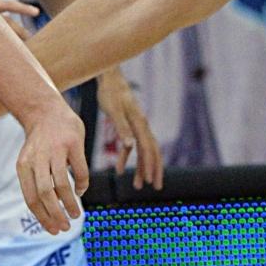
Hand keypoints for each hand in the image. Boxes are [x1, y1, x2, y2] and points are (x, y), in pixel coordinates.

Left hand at [15, 98, 90, 235]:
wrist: (45, 110)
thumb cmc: (40, 143)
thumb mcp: (31, 162)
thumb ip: (38, 183)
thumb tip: (53, 208)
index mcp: (24, 166)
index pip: (31, 198)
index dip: (42, 217)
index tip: (53, 230)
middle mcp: (38, 159)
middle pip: (45, 194)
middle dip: (55, 215)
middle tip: (65, 228)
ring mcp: (55, 150)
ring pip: (62, 184)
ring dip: (70, 203)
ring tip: (76, 215)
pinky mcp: (73, 143)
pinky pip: (79, 170)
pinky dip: (81, 184)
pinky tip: (80, 191)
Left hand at [96, 70, 164, 188]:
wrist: (110, 78)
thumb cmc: (110, 92)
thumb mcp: (113, 110)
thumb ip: (122, 128)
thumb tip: (130, 146)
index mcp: (139, 123)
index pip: (147, 148)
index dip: (149, 165)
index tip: (150, 181)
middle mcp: (142, 125)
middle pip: (153, 151)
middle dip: (154, 170)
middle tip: (156, 187)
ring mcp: (138, 125)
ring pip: (145, 150)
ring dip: (142, 167)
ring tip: (138, 185)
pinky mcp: (132, 125)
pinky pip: (134, 145)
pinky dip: (129, 157)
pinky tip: (119, 168)